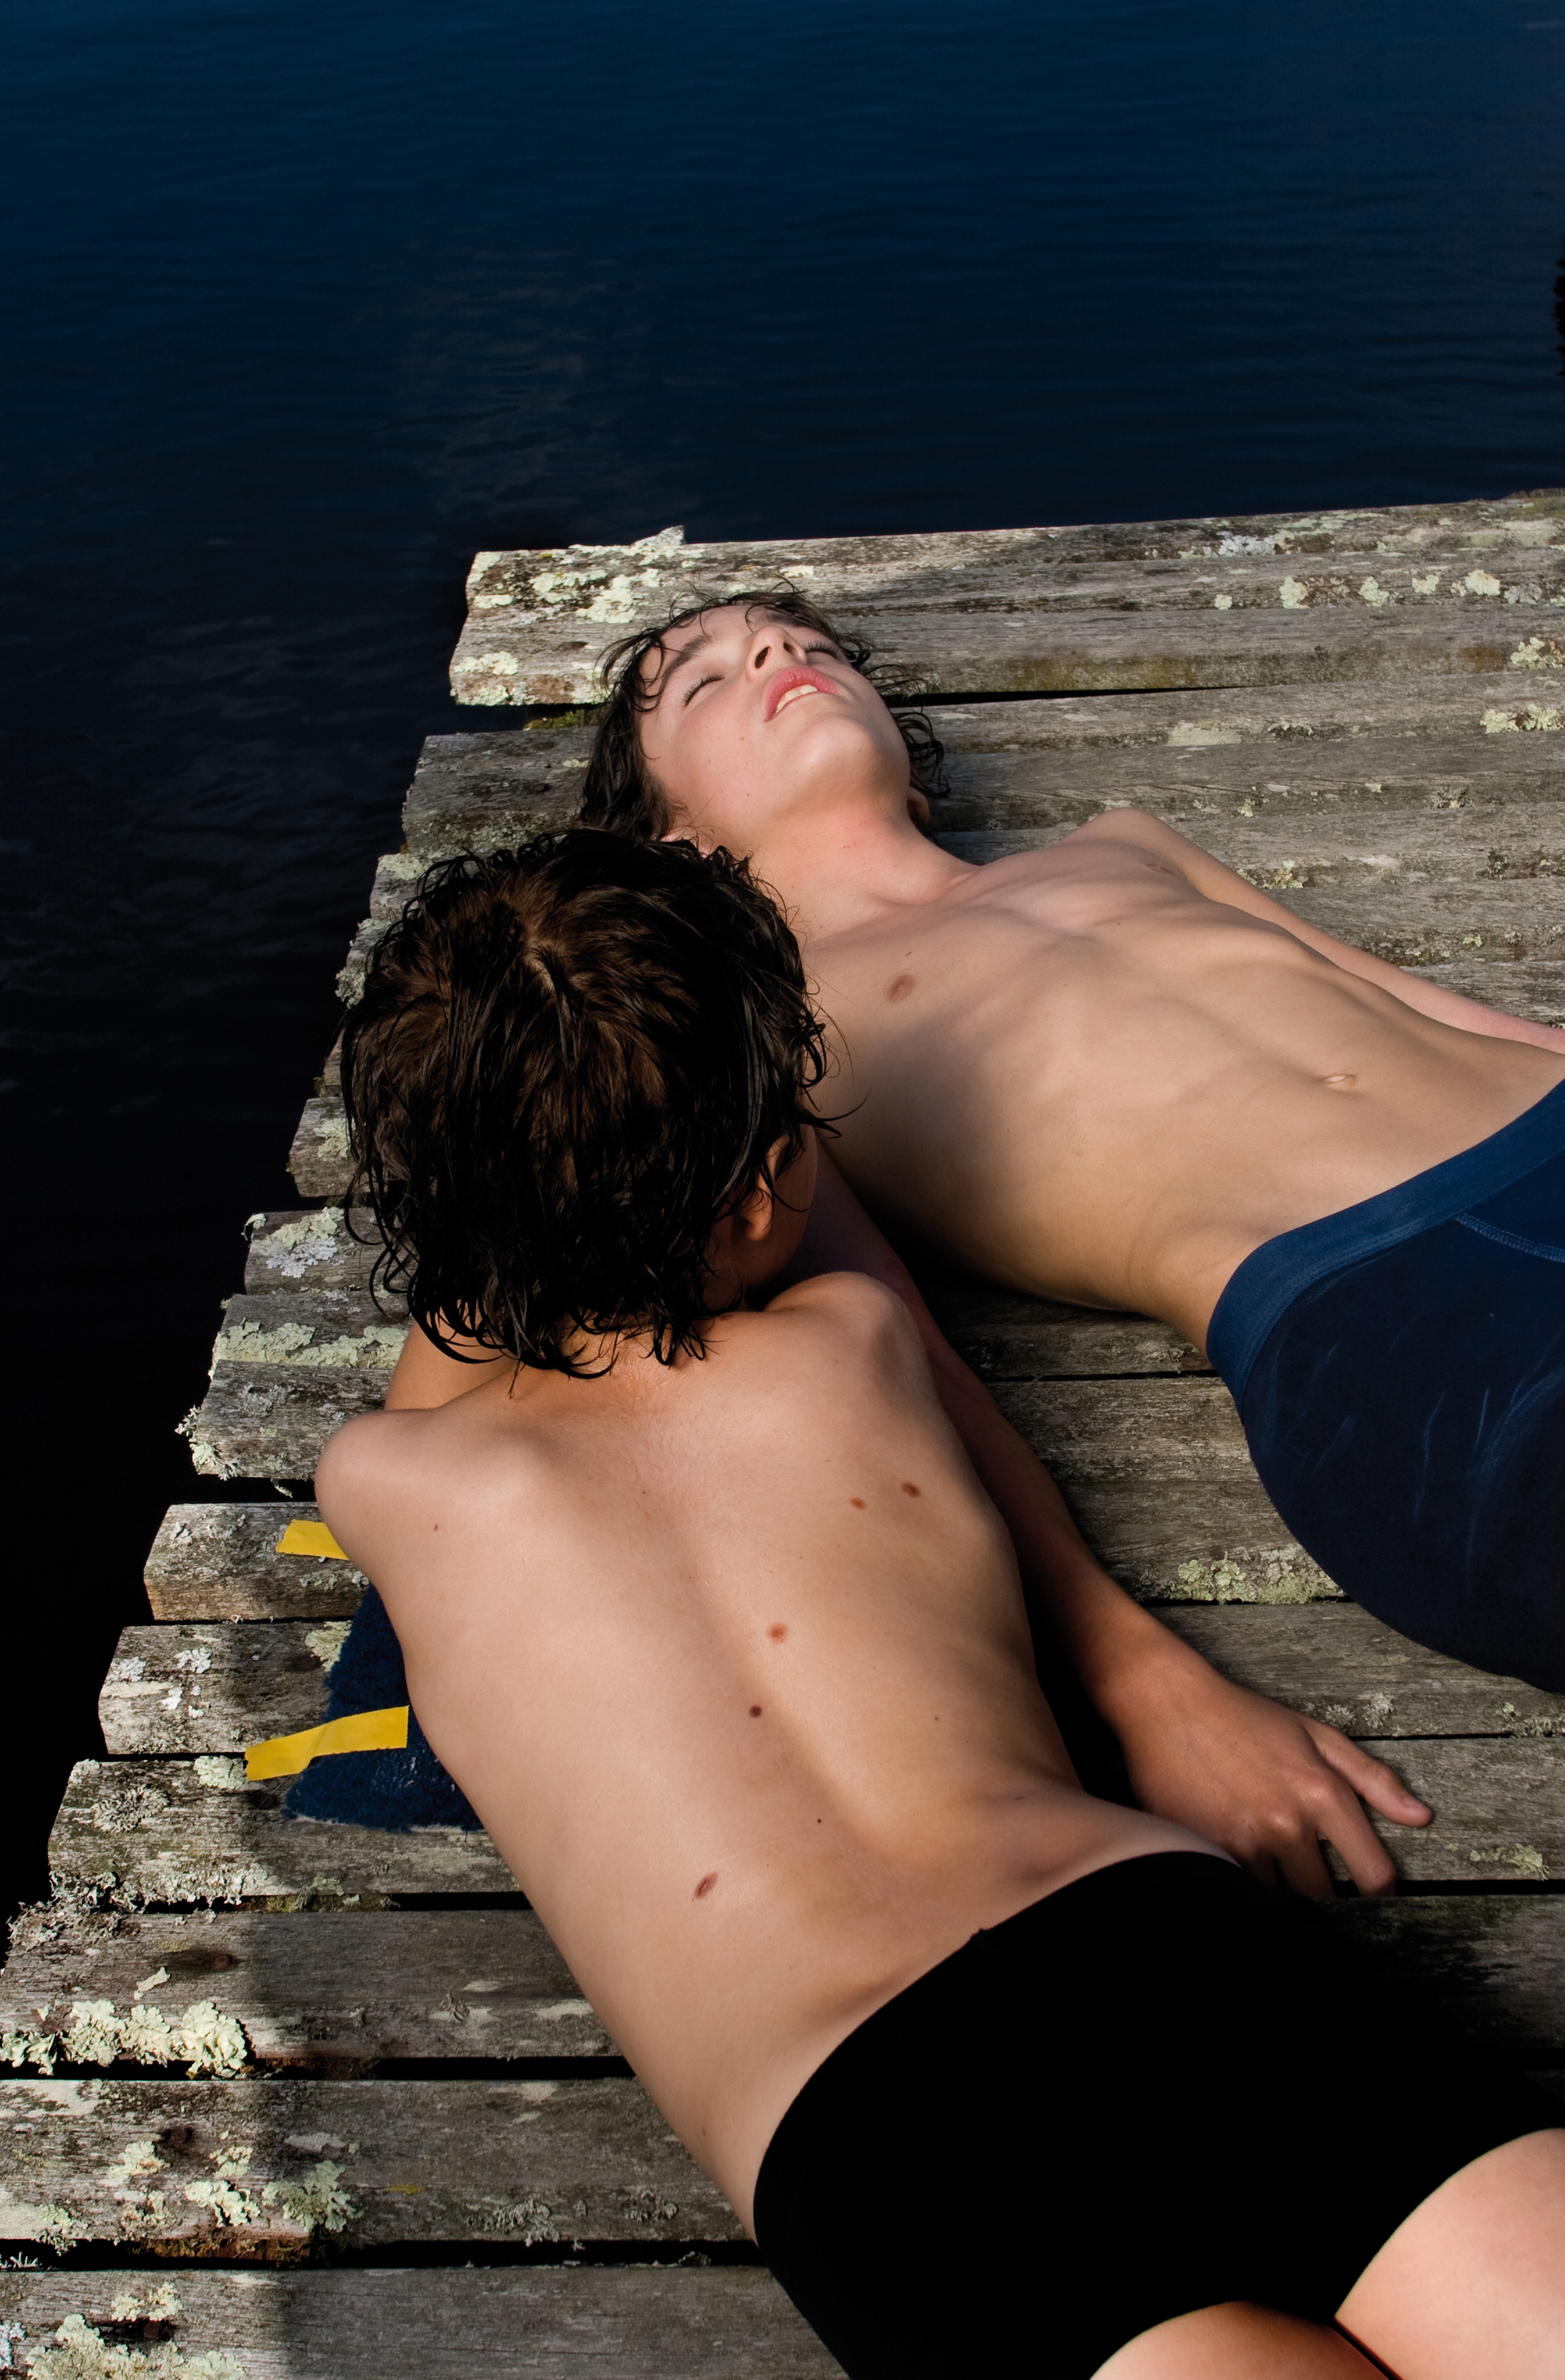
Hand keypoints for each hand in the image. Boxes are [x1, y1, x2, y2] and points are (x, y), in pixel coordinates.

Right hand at [1101, 1626, 1430, 1896]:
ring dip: (1278, 1894)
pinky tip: (1237, 1864)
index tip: (1372, 1899)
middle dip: (1322, 1897)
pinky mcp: (1203, 1848)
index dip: (1380, 1896)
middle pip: (1324, 1898)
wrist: (1168, 1703)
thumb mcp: (1317, 1735)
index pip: (1373, 1874)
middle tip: (1312, 1884)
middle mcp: (1287, 1823)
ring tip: (1270, 1869)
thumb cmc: (1244, 1717)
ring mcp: (1244, 1839)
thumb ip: (1373, 1779)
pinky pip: (1235, 1888)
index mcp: (1322, 1793)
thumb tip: (1420, 1817)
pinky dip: (1241, 1885)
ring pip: (1278, 1900)